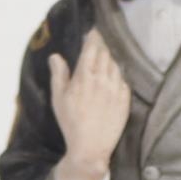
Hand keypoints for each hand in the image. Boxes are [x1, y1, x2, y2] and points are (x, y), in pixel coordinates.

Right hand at [50, 31, 129, 179]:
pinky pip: (122, 80)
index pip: (92, 48)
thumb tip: (55, 56)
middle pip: (105, 54)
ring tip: (105, 57)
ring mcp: (116, 89)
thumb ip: (59, 74)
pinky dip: (117, 74)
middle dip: (102, 45)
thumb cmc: (71, 123)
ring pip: (115, 65)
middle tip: (98, 42)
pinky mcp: (125, 100)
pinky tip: (113, 76)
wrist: (91, 147)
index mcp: (85, 76)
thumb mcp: (58, 98)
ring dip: (110, 59)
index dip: (93, 37)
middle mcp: (103, 79)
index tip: (93, 32)